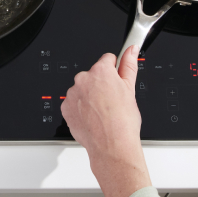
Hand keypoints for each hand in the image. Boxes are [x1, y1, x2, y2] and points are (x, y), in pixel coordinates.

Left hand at [62, 47, 150, 196]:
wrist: (111, 146)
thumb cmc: (123, 121)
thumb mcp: (130, 89)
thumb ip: (129, 65)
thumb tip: (131, 50)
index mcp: (100, 71)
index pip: (107, 60)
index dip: (114, 71)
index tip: (117, 80)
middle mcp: (83, 79)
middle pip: (94, 75)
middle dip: (101, 85)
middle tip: (112, 102)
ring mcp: (72, 94)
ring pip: (83, 90)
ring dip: (90, 97)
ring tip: (103, 113)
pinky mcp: (66, 108)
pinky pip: (74, 103)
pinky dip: (81, 109)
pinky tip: (93, 119)